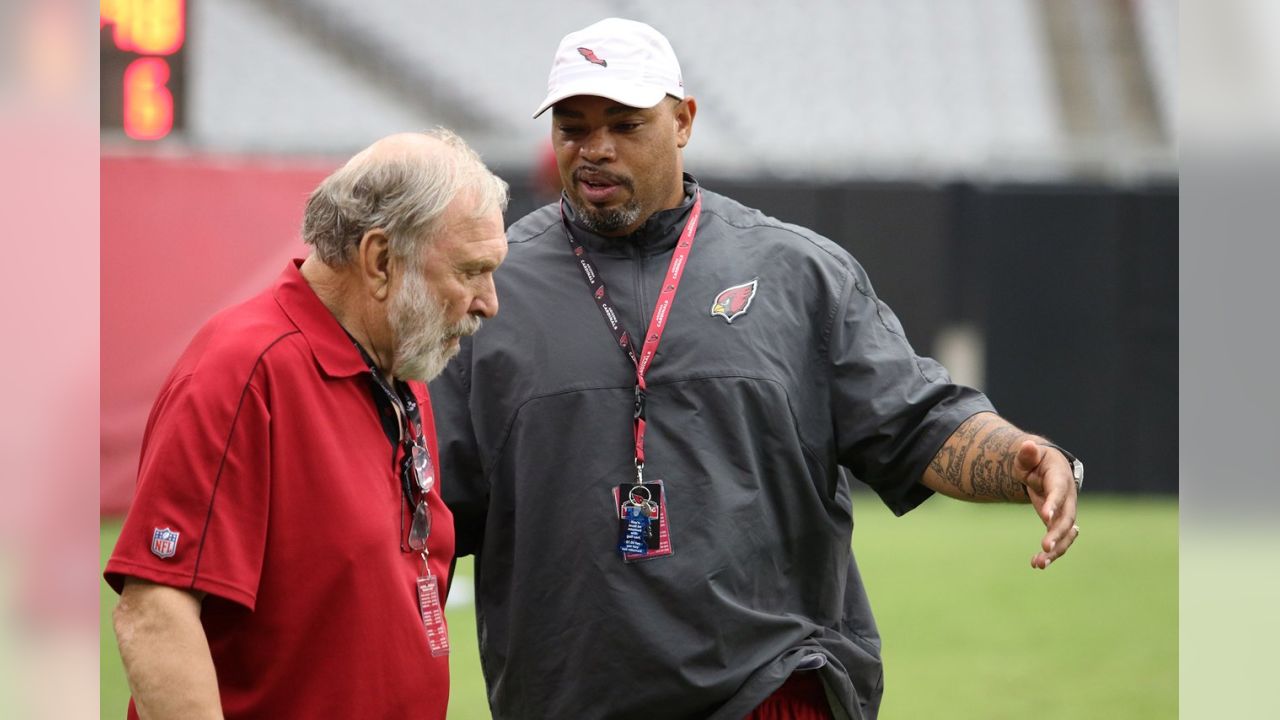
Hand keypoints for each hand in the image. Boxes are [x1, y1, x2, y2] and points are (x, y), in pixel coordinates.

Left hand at [1014, 440, 1079, 568]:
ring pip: (1065, 534)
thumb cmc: (1034, 460)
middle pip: (1066, 518)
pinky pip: (1059, 540)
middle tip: (1045, 547)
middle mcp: (1067, 497)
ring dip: (1055, 550)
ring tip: (1038, 564)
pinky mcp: (1059, 523)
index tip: (1045, 517)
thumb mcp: (1028, 456)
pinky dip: (1051, 553)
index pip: (1058, 492)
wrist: (1045, 468)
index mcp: (1060, 478)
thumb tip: (1027, 446)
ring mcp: (1065, 512)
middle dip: (1057, 534)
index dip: (1053, 504)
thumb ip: (1027, 454)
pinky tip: (1037, 563)